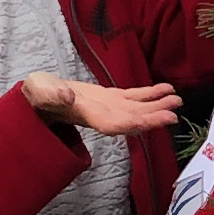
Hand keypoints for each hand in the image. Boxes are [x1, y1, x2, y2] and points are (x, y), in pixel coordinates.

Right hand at [22, 74, 182, 138]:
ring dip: (157, 106)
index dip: (139, 124)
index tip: (158, 122)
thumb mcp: (38, 91)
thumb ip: (52, 95)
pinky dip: (150, 94)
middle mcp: (102, 115)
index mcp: (87, 115)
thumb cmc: (36, 95)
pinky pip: (133, 97)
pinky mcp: (110, 98)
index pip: (116, 124)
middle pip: (132, 120)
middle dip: (153, 117)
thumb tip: (68, 96)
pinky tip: (167, 90)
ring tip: (177, 100)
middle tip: (175, 112)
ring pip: (137, 109)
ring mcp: (108, 107)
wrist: (37, 97)